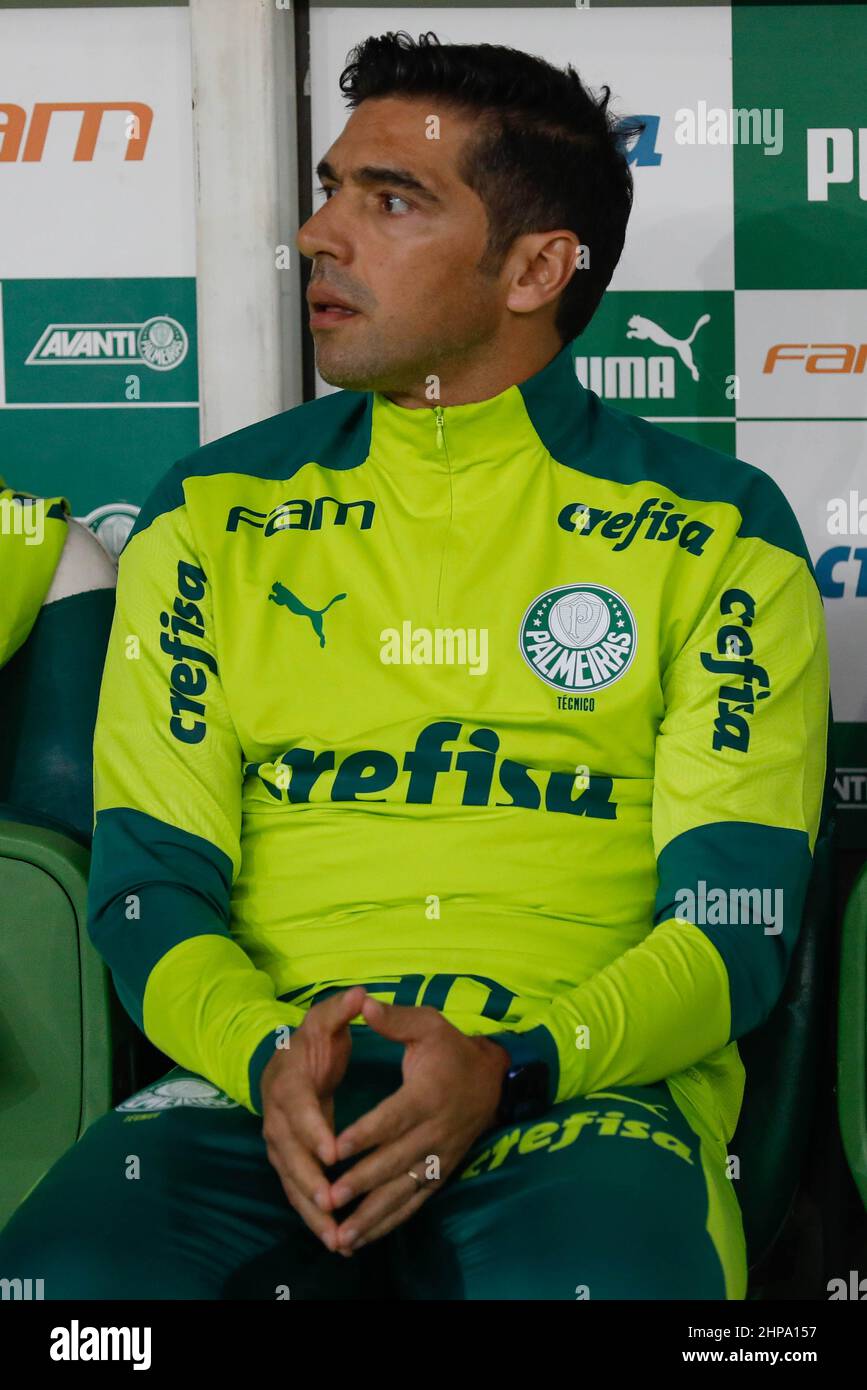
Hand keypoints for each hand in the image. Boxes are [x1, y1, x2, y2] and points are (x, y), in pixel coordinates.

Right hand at [260, 985, 366, 1254]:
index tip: (333, 1151)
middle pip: (289, 1153)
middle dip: (309, 1181)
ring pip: (290, 1180)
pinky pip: (296, 1191)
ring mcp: (279, 1141)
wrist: (290, 1058)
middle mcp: (277, 1116)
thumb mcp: (326, 1019)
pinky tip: (334, 1239)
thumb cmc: (314, 1040)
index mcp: (288, 1082)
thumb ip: (341, 1009)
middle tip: (331, 1204)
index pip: (298, 1108)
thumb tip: (359, 994)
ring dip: (309, 1210)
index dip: (313, 1130)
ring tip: (335, 1237)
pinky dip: (311, 1216)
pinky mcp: (288, 1160)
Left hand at [325, 996, 509, 1253]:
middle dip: (362, 1182)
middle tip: (329, 1199)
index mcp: (428, 1094)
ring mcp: (440, 1156)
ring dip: (372, 1214)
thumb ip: (394, 1020)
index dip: (366, 1134)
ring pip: (404, 1190)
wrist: (492, 1079)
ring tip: (341, 1235)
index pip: (393, 1118)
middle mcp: (435, 1130)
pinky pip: (414, 1202)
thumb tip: (364, 1004)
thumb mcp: (428, 1024)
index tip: (336, 1149)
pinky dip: (389, 1222)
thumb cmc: (451, 1048)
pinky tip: (363, 1239)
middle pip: (396, 1161)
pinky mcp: (441, 1173)